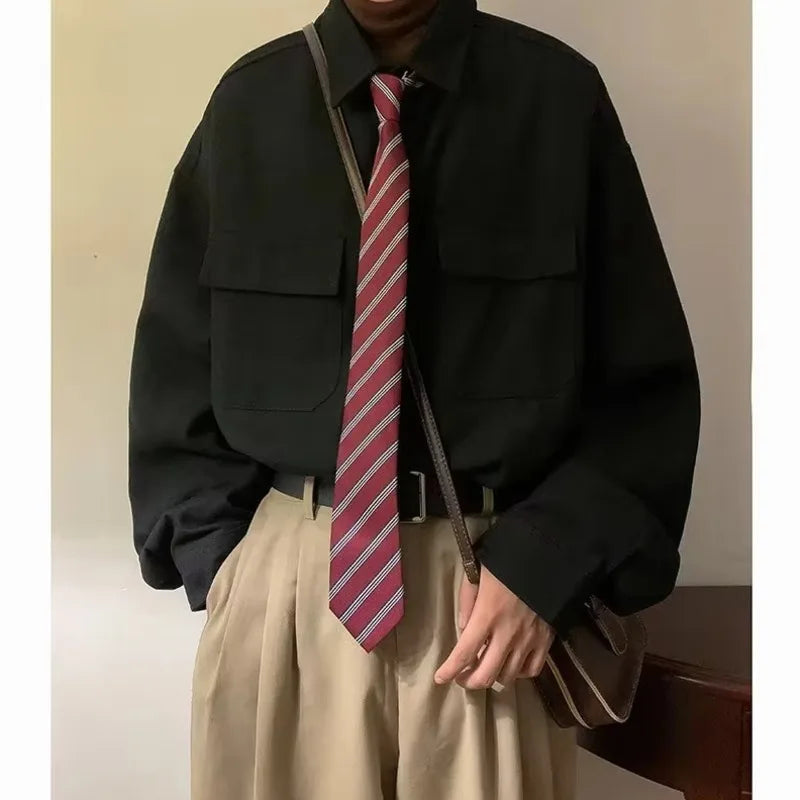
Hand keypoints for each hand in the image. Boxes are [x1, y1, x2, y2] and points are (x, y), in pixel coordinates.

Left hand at [434, 566, 554, 689]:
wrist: (545, 558)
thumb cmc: (505, 563)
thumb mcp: (477, 575)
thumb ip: (467, 603)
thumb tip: (464, 630)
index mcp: (487, 615)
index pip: (464, 653)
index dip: (450, 670)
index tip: (440, 678)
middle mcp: (507, 634)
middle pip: (486, 675)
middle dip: (469, 682)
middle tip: (461, 677)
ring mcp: (529, 640)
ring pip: (508, 676)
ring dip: (492, 677)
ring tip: (485, 668)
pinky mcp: (546, 640)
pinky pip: (532, 670)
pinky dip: (519, 673)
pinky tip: (511, 664)